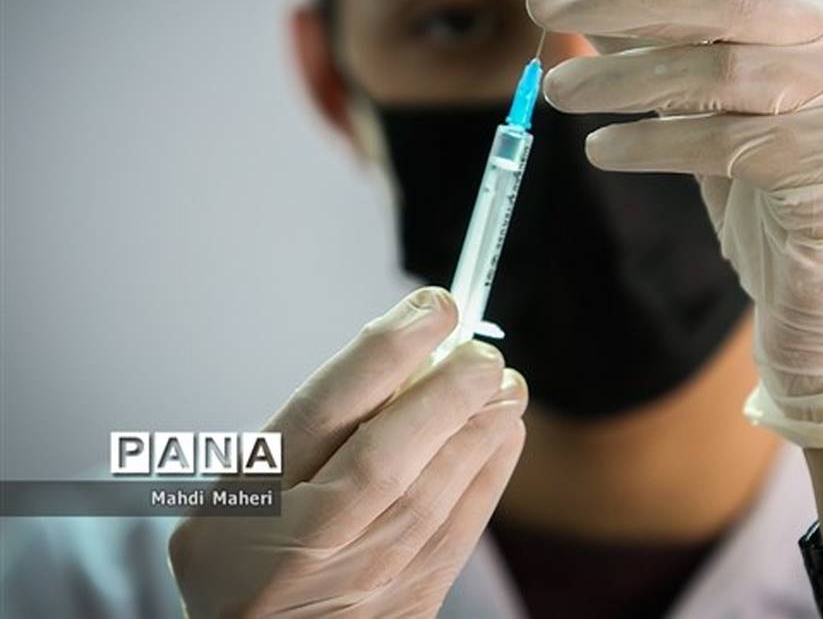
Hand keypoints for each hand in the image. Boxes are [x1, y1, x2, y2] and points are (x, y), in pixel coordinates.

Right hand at [168, 287, 526, 617]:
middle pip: (384, 454)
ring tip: (504, 384)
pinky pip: (460, 532)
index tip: (433, 308)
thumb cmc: (250, 564)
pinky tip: (504, 432)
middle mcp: (297, 548)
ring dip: (480, 428)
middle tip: (481, 352)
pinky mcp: (406, 607)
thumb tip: (404, 359)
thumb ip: (308, 431)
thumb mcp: (243, 492)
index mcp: (243, 505)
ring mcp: (354, 585)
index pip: (324, 409)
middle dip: (445, 392)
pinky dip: (489, 473)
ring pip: (432, 494)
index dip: (388, 349)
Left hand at [527, 0, 822, 448]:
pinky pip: (717, 141)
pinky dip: (645, 142)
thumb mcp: (722, 113)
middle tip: (540, 0)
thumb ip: (671, 55)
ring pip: (713, 70)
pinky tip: (603, 150)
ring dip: (617, 78)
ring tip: (556, 91)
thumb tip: (571, 6)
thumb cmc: (779, 202)